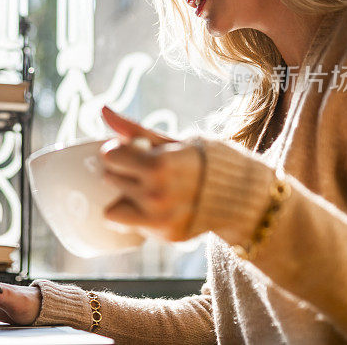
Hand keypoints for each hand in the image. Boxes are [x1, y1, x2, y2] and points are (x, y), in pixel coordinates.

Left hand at [101, 106, 204, 241]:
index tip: (129, 150)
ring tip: (149, 189)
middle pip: (110, 179)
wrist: (244, 197)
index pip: (110, 156)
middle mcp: (156, 196)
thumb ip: (134, 129)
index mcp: (158, 166)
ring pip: (113, 207)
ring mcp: (160, 220)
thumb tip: (102, 110)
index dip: (117, 151)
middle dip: (122, 172)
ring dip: (126, 197)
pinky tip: (158, 206)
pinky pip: (132, 225)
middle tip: (144, 170)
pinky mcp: (165, 236)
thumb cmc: (206, 160)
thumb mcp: (172, 141)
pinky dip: (139, 216)